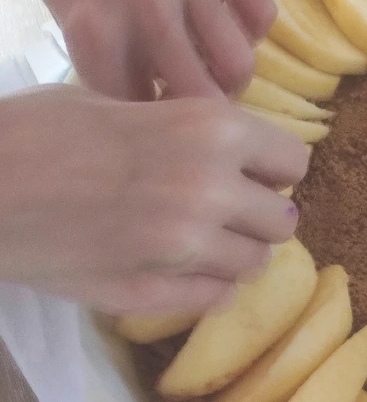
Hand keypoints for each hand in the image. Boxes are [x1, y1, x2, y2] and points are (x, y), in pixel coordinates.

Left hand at [0, 0, 274, 100]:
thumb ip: (100, 48)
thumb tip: (145, 90)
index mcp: (93, 24)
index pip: (135, 108)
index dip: (146, 123)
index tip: (149, 122)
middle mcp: (146, 7)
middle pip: (197, 101)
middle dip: (197, 116)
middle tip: (189, 105)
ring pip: (238, 64)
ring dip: (229, 79)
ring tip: (213, 70)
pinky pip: (260, 11)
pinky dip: (251, 29)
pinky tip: (230, 22)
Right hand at [0, 86, 307, 312]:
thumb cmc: (38, 129)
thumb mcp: (122, 103)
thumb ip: (188, 130)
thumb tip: (233, 151)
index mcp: (210, 130)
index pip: (294, 161)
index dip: (272, 168)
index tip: (251, 172)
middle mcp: (210, 189)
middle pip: (283, 220)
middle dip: (259, 215)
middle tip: (226, 210)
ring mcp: (183, 248)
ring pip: (255, 265)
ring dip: (235, 253)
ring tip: (197, 240)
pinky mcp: (151, 293)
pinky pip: (217, 298)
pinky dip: (207, 285)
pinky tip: (176, 267)